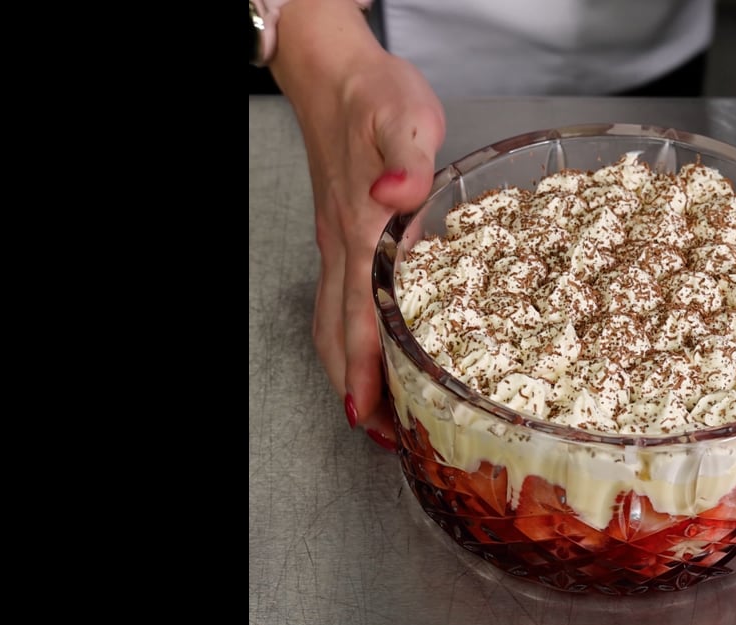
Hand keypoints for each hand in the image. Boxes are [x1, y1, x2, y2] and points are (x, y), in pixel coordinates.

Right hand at [271, 0, 444, 443]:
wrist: (336, 76)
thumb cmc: (377, 98)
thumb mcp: (405, 119)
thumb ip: (406, 161)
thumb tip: (397, 195)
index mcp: (361, 232)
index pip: (356, 317)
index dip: (360, 371)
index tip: (365, 418)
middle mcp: (342, 249)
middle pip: (337, 335)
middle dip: (354, 389)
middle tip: (380, 436)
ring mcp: (336, 245)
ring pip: (330, 323)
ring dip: (346, 370)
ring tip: (371, 408)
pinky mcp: (341, 236)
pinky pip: (336, 302)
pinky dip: (345, 338)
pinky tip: (365, 347)